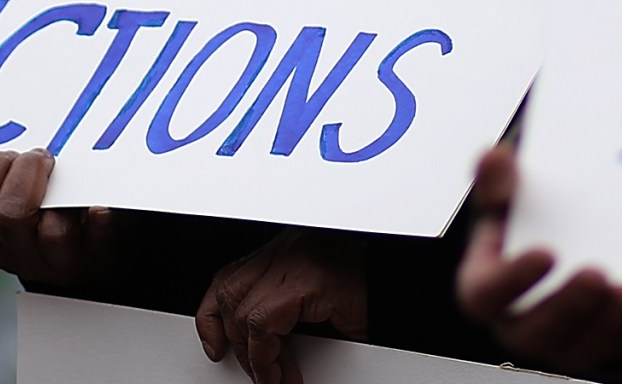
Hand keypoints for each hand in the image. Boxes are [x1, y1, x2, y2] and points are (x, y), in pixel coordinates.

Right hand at [0, 149, 117, 288]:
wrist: (89, 264)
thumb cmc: (49, 222)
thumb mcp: (16, 209)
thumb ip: (10, 182)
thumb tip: (23, 144)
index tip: (13, 153)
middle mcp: (19, 255)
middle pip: (10, 215)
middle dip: (27, 174)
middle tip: (43, 158)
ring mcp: (57, 264)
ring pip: (52, 233)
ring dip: (64, 197)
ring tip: (72, 179)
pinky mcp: (96, 263)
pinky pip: (97, 242)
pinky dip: (99, 222)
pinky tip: (100, 207)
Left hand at [196, 228, 366, 383]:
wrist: (407, 283)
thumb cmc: (371, 288)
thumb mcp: (318, 301)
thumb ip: (286, 312)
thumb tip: (258, 347)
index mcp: (287, 251)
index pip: (230, 279)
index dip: (213, 316)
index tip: (215, 346)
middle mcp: (287, 250)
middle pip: (229, 293)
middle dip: (233, 341)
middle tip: (259, 372)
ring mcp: (297, 260)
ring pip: (242, 308)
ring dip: (251, 353)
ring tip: (272, 377)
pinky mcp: (310, 279)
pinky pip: (264, 321)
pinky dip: (265, 354)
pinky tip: (280, 373)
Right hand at [455, 145, 621, 372]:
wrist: (566, 246)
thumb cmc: (527, 225)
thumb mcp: (505, 201)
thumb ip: (496, 180)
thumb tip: (495, 156)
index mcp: (486, 288)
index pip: (486, 294)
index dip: (514, 279)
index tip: (547, 252)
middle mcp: (519, 324)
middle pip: (536, 331)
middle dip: (569, 305)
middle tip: (598, 273)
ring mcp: (561, 342)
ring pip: (580, 347)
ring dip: (606, 320)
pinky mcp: (599, 344)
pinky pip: (616, 344)